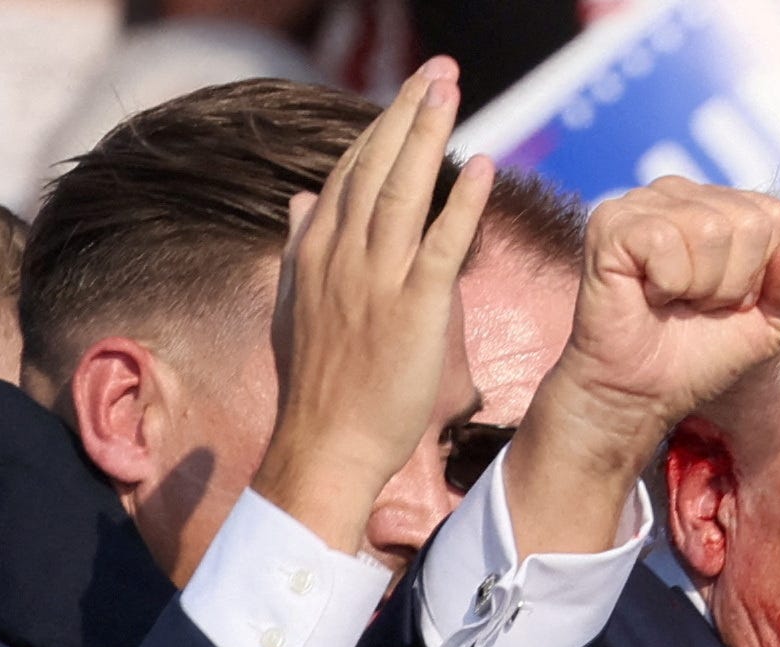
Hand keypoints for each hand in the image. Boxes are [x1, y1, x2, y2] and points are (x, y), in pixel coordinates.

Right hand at [253, 58, 496, 554]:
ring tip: (451, 89)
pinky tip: (483, 164)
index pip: (350, 173)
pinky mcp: (415, 307)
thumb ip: (301, 248)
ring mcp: (378, 278)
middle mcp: (343, 253)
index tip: (405, 95)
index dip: (379, 130)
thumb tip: (300, 200)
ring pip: (406, 189)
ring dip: (430, 134)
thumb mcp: (297, 306)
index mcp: (317, 251)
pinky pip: (443, 242)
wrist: (326, 444)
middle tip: (437, 69)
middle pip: (377, 165)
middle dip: (407, 112)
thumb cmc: (321, 387)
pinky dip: (464, 201)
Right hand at [508, 179, 779, 560]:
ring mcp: (634, 208)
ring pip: (717, 228)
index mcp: (706, 209)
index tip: (723, 310)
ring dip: (706, 287)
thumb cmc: (687, 367)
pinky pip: (671, 239)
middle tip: (694, 315)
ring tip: (670, 309)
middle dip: (737, 283)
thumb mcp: (758, 331)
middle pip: (753, 219)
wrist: (629, 405)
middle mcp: (669, 196)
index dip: (762, 274)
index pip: (775, 216)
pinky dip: (674, 281)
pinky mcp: (605, 230)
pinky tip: (648, 298)